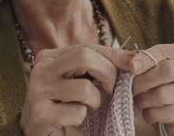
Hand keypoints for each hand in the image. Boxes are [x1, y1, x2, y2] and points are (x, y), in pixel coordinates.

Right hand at [19, 45, 134, 135]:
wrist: (41, 133)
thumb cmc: (66, 104)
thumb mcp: (82, 80)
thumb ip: (102, 65)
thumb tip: (135, 60)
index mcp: (51, 56)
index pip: (88, 47)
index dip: (114, 55)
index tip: (135, 65)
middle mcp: (41, 69)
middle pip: (85, 57)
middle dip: (107, 74)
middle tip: (111, 90)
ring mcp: (38, 91)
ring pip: (84, 88)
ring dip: (95, 102)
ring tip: (87, 108)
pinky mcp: (40, 114)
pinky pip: (77, 112)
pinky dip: (82, 118)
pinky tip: (73, 120)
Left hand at [129, 44, 173, 135]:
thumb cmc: (161, 81)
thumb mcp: (153, 65)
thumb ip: (141, 60)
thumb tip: (132, 64)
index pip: (164, 51)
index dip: (145, 59)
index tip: (131, 68)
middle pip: (167, 71)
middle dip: (143, 81)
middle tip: (130, 88)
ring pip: (164, 95)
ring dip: (144, 100)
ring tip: (137, 100)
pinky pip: (165, 113)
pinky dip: (150, 114)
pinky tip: (148, 111)